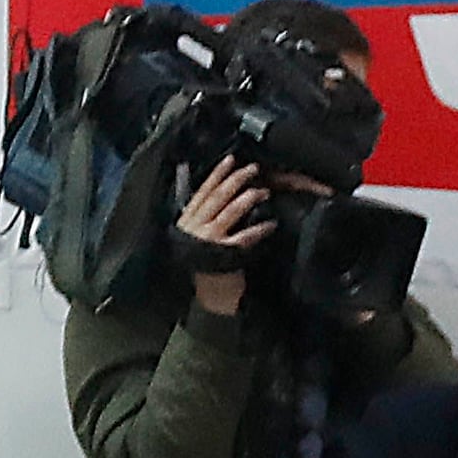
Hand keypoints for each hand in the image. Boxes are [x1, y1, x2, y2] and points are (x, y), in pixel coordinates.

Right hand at [173, 158, 272, 315]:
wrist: (208, 296)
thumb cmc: (203, 265)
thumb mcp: (194, 237)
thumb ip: (203, 216)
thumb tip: (220, 190)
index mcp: (187, 221)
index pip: (202, 192)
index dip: (217, 174)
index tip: (231, 160)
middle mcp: (196, 228)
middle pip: (217, 197)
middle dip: (236, 180)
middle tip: (253, 169)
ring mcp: (209, 241)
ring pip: (230, 212)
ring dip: (249, 199)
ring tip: (264, 192)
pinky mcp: (224, 254)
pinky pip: (244, 237)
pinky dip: (259, 229)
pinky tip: (271, 223)